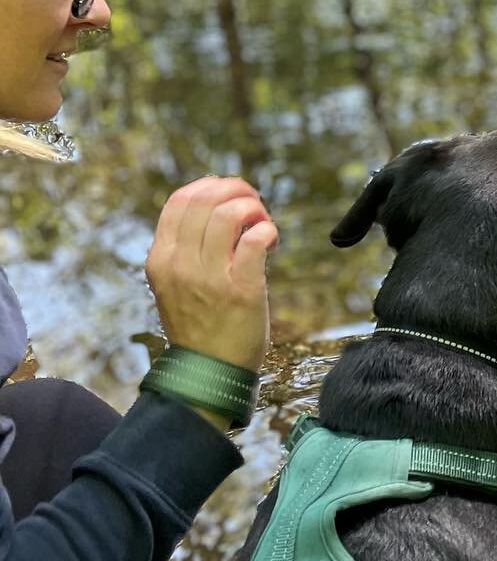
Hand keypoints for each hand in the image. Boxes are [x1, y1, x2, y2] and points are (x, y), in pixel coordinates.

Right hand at [144, 176, 277, 373]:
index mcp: (161, 259)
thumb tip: (214, 204)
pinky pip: (255, 239)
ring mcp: (209, 277)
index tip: (231, 195)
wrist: (209, 373)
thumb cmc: (199, 324)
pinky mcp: (241, 288)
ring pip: (229, 213)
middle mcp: (180, 264)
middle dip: (237, 190)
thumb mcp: (174, 283)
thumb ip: (185, 248)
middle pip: (205, 199)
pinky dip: (269, 231)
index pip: (180, 200)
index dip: (211, 186)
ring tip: (262, 225)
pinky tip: (272, 244)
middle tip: (254, 206)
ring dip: (254, 209)